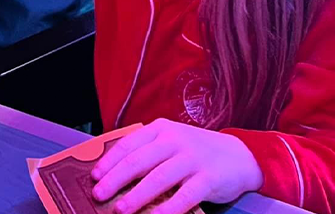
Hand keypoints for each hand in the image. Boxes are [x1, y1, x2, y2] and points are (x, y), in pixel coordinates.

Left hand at [90, 120, 263, 213]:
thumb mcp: (171, 142)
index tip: (94, 177)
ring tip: (120, 209)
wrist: (239, 155)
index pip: (128, 144)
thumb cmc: (196, 151)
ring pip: (158, 178)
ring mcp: (191, 159)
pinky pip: (183, 197)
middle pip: (138, 161)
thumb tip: (115, 173)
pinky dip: (166, 209)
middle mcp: (174, 140)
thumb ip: (148, 152)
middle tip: (99, 194)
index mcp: (161, 129)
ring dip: (136, 196)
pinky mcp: (208, 178)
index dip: (109, 161)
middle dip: (115, 179)